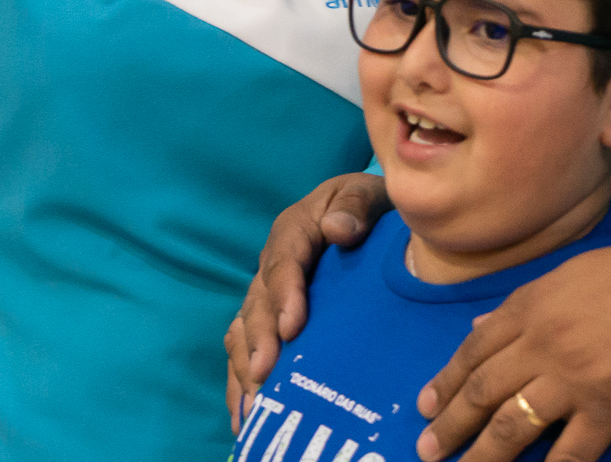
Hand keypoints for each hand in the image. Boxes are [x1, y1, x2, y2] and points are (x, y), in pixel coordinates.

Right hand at [226, 172, 389, 429]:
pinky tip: (246, 415)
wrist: (362, 211)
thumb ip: (356, 207)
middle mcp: (272, 264)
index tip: (291, 328)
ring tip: (254, 405)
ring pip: (244, 330)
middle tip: (265, 375)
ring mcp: (267, 293)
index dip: (284, 296)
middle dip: (259, 341)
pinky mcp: (268, 318)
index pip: (283, 263)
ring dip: (246, 366)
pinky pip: (244, 348)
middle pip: (258, 303)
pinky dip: (240, 381)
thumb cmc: (369, 205)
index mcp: (294, 230)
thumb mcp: (367, 194)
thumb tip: (339, 229)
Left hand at [415, 230, 610, 461]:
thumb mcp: (571, 275)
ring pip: (511, 426)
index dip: (445, 382)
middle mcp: (544, 344)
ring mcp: (575, 380)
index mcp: (533, 307)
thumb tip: (477, 328)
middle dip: (450, 424)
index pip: (474, 351)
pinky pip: (568, 454)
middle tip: (427, 449)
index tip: (425, 406)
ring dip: (480, 456)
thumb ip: (522, 305)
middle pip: (482, 391)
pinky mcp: (610, 411)